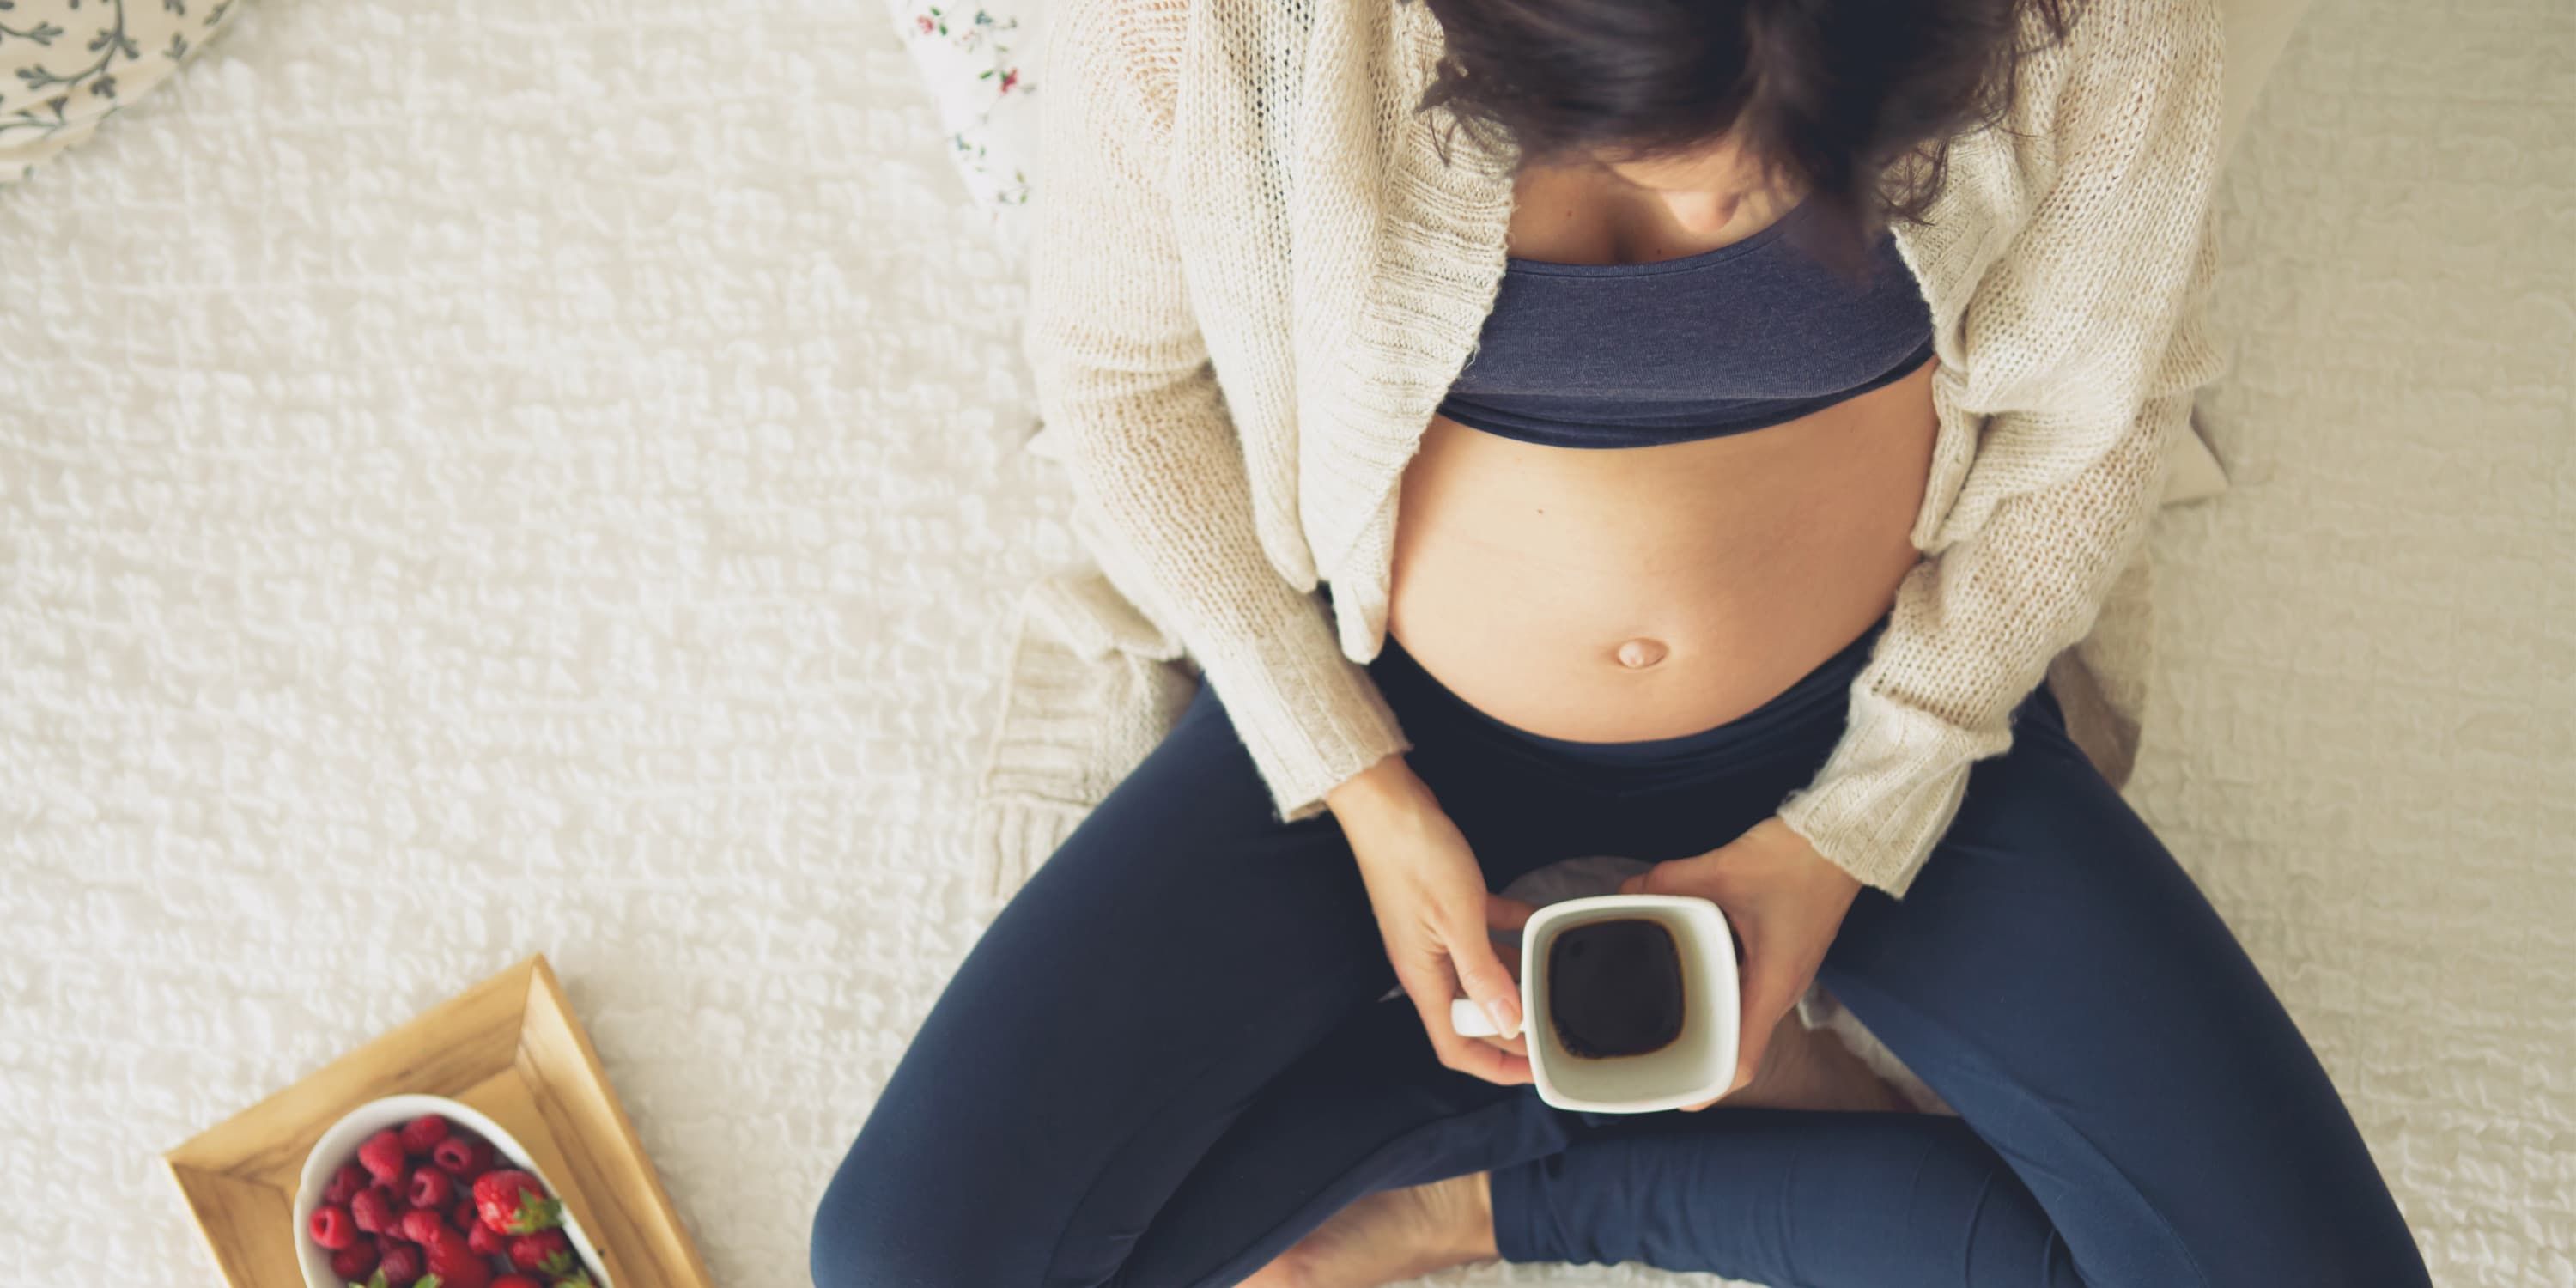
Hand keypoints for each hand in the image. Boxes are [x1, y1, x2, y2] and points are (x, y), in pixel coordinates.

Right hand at [1330, 755, 1538, 1085]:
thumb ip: (1483, 973)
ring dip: (1514, 980)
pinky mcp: (1445, 905)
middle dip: (1512, 1027)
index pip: (1455, 1046)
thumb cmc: (1414, 857)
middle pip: (1472, 1015)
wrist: (1385, 802)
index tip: (1536, 1070)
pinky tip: (1538, 923)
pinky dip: (1510, 932)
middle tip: (1556, 1026)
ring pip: (1481, 974)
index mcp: (1423, 977)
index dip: (1495, 1067)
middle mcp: (1427, 964)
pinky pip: (1484, 930)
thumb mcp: (1458, 918)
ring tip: (1554, 982)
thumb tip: (1509, 1023)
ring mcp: (1435, 935)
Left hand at [1617, 814, 1860, 1110]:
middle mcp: (1781, 990)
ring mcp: (1785, 975)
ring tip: (1664, 1017)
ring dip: (1710, 1023)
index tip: (1676, 1096)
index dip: (1710, 1087)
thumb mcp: (1722, 869)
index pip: (1744, 1060)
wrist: (1843, 839)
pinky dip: (1719, 992)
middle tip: (1655, 1054)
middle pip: (1739, 1046)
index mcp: (1772, 985)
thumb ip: (1670, 882)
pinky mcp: (1782, 957)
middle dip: (1700, 1057)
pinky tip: (1692, 972)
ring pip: (1742, 1018)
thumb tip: (1630, 892)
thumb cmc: (1797, 860)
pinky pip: (1747, 990)